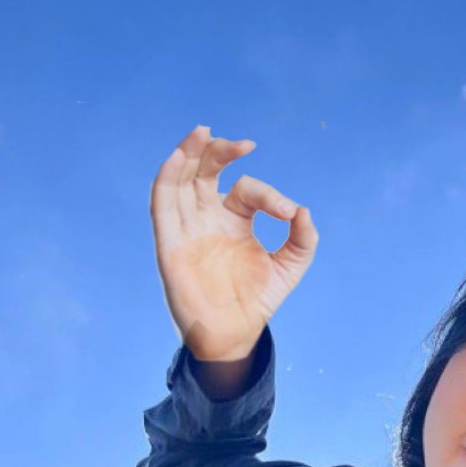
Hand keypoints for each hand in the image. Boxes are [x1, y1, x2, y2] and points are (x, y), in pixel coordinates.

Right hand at [150, 126, 317, 360]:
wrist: (234, 334)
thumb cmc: (257, 300)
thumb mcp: (290, 267)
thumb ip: (303, 240)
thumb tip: (302, 211)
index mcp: (235, 219)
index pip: (247, 189)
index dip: (269, 195)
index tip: (287, 214)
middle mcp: (208, 217)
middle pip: (205, 171)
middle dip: (219, 151)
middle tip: (241, 144)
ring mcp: (187, 227)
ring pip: (180, 179)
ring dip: (188, 153)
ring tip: (201, 132)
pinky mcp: (169, 242)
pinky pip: (162, 203)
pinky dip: (167, 178)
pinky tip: (178, 159)